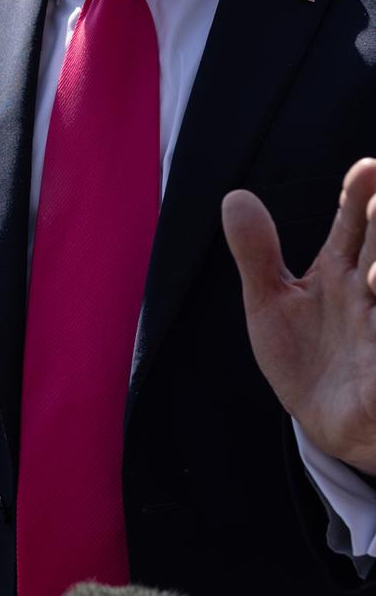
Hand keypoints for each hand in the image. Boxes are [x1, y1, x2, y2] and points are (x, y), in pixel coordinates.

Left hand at [223, 157, 375, 473]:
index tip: (367, 168)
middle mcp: (370, 297)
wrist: (326, 427)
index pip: (355, 225)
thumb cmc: (308, 356)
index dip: (361, 197)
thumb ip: (256, 253)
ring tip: (375, 276)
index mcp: (344, 272)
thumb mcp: (271, 303)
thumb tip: (234, 196)